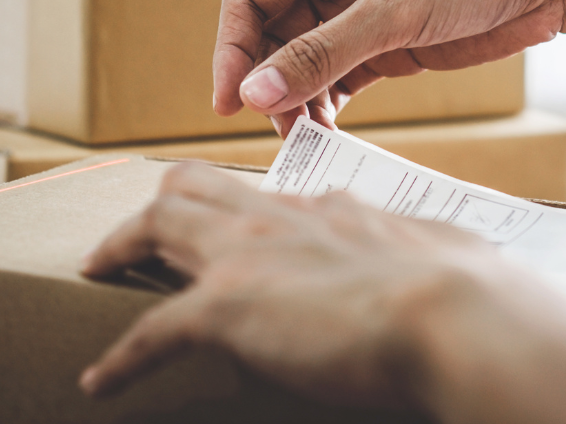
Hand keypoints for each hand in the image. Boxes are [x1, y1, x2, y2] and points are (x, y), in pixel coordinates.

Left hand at [79, 161, 565, 423]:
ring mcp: (248, 254)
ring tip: (95, 267)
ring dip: (120, 245)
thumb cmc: (470, 291)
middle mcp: (282, 216)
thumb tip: (439, 260)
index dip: (241, 209)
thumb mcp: (442, 254)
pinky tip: (99, 383)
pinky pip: (150, 329)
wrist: (455, 313)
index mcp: (332, 208)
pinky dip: (121, 358)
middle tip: (135, 235)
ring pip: (159, 221)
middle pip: (197, 183)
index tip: (232, 230)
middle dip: (161, 202)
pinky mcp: (225, 305)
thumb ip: (421, 249)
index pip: (269, 196)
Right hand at [213, 0, 565, 132]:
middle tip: (279, 131)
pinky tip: (330, 134)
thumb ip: (322, 55)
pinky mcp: (391, 43)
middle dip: (270, 82)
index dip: (232, 50)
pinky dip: (329, 106)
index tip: (231, 102)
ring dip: (299, 100)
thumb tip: (254, 94)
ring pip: (305, 63)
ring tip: (306, 140)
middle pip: (273, 36)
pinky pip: (340, 78)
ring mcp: (362, 12)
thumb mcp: (393, 11)